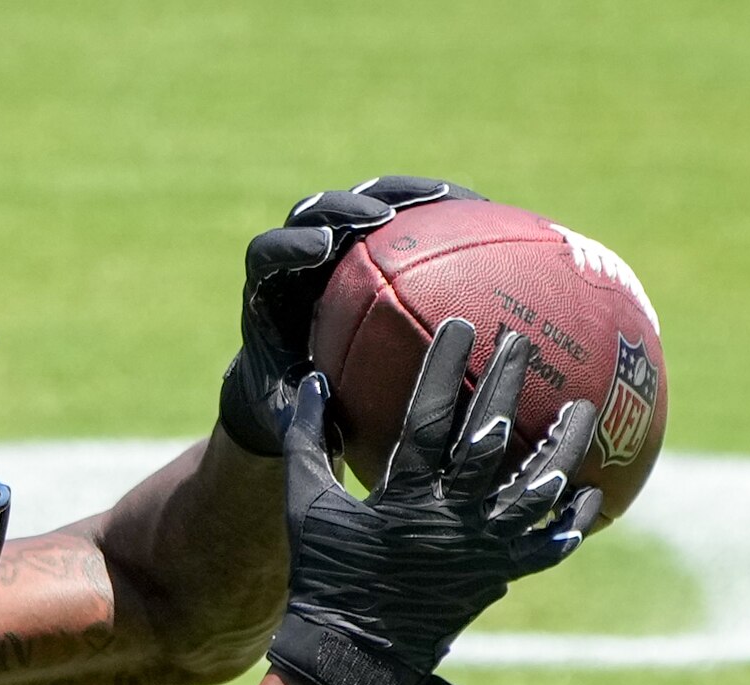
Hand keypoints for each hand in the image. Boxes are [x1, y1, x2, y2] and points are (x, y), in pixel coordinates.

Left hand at [218, 176, 485, 455]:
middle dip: (347, 209)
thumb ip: (303, 413)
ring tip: (441, 199)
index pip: (269, 254)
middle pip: (315, 213)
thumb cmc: (289, 401)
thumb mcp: (292, 413)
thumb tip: (328, 422)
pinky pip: (402, 218)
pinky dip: (435, 212)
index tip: (320, 247)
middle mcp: (296, 259)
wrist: (291, 382)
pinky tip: (481, 213)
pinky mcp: (368, 242)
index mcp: (268, 291)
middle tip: (381, 218)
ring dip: (398, 196)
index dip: (291, 245)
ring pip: (361, 203)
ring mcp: (334, 245)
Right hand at [267, 320, 602, 684]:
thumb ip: (308, 444)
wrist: (351, 659)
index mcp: (403, 498)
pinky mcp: (497, 577)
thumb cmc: (323, 578)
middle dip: (508, 386)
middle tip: (523, 343)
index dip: (445, 370)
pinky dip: (571, 519)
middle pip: (490, 441)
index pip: (429, 420)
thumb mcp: (306, 507)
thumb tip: (313, 383)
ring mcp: (481, 550)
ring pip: (536, 490)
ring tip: (584, 408)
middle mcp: (450, 520)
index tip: (461, 326)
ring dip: (563, 447)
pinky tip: (592, 492)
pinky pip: (546, 546)